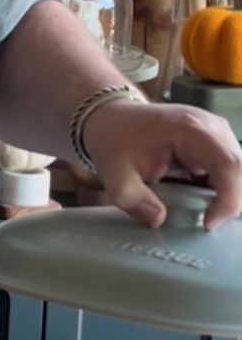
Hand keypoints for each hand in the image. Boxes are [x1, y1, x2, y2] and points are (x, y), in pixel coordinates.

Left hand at [83, 99, 241, 228]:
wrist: (111, 116)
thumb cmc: (114, 138)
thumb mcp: (113, 172)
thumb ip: (132, 198)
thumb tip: (159, 220)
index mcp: (190, 128)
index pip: (228, 163)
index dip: (228, 197)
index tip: (207, 223)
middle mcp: (211, 128)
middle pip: (239, 168)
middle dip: (230, 201)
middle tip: (206, 223)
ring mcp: (216, 135)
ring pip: (238, 172)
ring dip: (226, 197)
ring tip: (203, 214)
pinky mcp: (213, 145)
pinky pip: (227, 171)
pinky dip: (219, 191)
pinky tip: (200, 203)